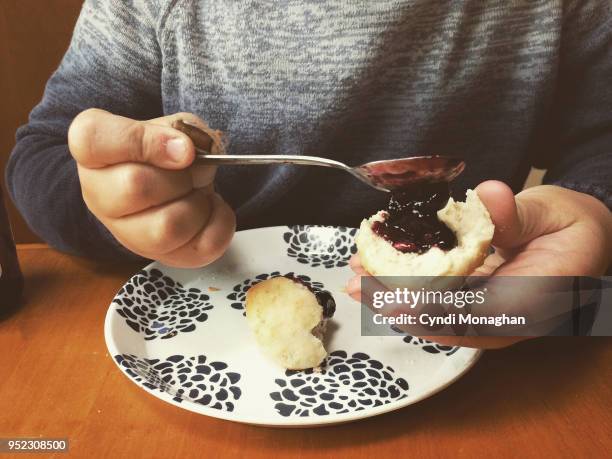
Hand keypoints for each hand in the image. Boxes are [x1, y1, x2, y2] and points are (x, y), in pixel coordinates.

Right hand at [69, 109, 235, 266]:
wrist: (173, 183)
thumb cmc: (166, 153)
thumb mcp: (174, 126)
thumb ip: (184, 131)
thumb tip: (192, 153)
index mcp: (94, 151)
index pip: (92, 139)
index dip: (144, 141)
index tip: (184, 149)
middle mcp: (99, 194)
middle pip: (136, 187)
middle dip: (182, 176)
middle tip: (192, 171)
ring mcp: (126, 233)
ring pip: (167, 227)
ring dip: (199, 204)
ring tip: (199, 192)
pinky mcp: (163, 256)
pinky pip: (200, 247)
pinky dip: (220, 224)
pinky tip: (212, 208)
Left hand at [347, 181, 611, 348]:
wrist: (582, 240)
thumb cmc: (570, 227)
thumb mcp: (553, 213)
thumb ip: (519, 213)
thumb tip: (490, 197)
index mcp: (530, 303)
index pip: (471, 317)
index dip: (427, 311)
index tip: (390, 298)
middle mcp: (504, 320)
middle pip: (442, 323)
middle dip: (395, 305)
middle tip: (356, 282)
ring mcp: (486, 315)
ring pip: (433, 316)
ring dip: (391, 297)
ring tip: (355, 275)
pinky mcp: (474, 303)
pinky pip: (435, 302)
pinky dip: (404, 287)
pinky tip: (376, 270)